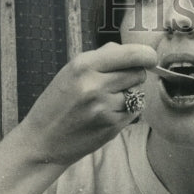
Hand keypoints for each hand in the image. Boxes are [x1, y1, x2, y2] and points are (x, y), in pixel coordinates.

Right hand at [19, 42, 157, 166]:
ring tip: (106, 101)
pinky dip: (126, 110)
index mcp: (83, 65)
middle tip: (116, 82)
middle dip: (133, 75)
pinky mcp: (112, 127)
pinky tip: (106, 114)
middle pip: (138, 73)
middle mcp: (95, 85)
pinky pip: (134, 112)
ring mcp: (105, 108)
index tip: (150, 57)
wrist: (43, 141)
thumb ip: (101, 59)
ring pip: (138, 93)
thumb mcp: (70, 72)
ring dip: (129, 95)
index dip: (146, 55)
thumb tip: (133, 52)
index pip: (130, 54)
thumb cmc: (57, 104)